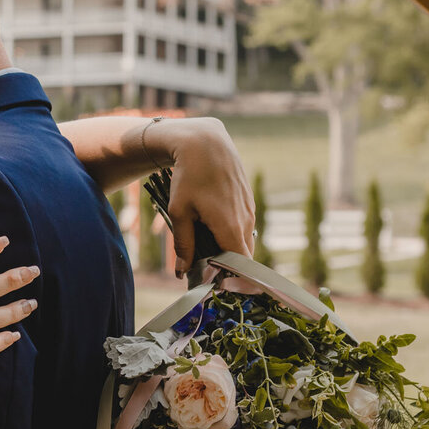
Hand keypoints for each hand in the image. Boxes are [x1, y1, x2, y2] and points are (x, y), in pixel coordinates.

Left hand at [162, 118, 254, 275]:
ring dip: (228, 249)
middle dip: (226, 267)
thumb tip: (182, 272)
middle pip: (243, 257)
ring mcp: (250, 210)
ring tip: (204, 250)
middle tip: (203, 271)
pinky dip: (230, 234)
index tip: (212, 284)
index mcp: (231, 228)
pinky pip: (243, 227)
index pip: (242, 268)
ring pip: (243, 241)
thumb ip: (184, 243)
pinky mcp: (248, 201)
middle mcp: (246, 221)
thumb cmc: (188, 176)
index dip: (230, 280)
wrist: (204, 143)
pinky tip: (210, 229)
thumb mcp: (179, 211)